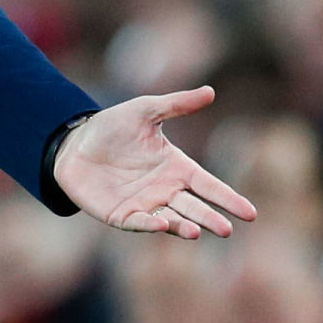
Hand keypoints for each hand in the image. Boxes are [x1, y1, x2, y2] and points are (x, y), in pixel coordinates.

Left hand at [52, 86, 257, 239]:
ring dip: (183, 226)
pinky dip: (150, 225)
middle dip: (210, 218)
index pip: (208, 185)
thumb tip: (210, 91)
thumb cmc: (111, 127)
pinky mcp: (120, 215)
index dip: (228, 199)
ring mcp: (144, 205)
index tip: (250, 213)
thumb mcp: (144, 110)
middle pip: (193, 207)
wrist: (72, 143)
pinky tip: (162, 225)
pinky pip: (138, 222)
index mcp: (176, 168)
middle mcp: (164, 190)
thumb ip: (176, 104)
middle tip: (227, 229)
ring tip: (197, 231)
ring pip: (170, 220)